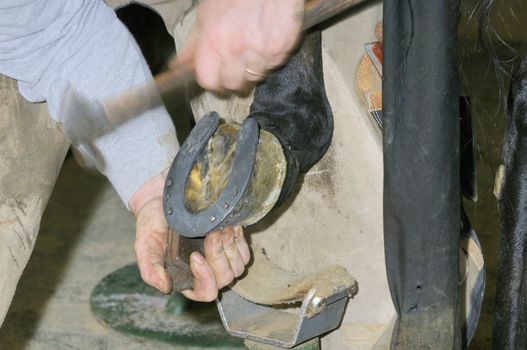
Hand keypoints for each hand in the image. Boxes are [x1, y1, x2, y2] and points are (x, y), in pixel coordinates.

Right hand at [129, 171, 250, 300]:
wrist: (161, 201)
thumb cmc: (152, 225)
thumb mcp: (144, 246)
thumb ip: (151, 270)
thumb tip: (166, 288)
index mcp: (185, 279)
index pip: (205, 292)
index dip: (205, 277)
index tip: (195, 255)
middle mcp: (206, 273)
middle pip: (224, 279)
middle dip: (219, 256)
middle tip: (211, 234)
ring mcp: (220, 260)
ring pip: (237, 268)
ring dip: (231, 248)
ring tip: (221, 229)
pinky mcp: (230, 245)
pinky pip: (244, 253)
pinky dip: (239, 241)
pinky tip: (230, 227)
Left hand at [176, 0, 303, 91]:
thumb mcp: (207, 14)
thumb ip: (194, 44)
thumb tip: (178, 65)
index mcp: (214, 40)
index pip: (208, 81)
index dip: (212, 83)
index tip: (216, 80)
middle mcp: (237, 49)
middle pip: (233, 85)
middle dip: (233, 80)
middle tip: (236, 68)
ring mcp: (261, 51)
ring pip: (255, 78)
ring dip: (252, 70)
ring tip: (253, 49)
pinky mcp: (281, 49)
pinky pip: (273, 66)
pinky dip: (270, 59)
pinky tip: (266, 41)